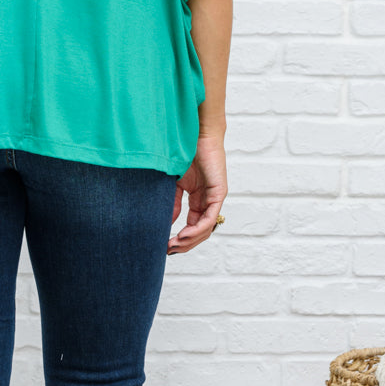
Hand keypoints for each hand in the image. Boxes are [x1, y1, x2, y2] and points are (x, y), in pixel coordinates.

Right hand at [168, 132, 227, 255]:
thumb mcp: (174, 184)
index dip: (181, 239)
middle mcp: (209, 202)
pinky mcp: (219, 193)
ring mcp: (215, 198)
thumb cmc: (184, 153)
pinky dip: (197, 229)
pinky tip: (183, 235)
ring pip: (206, 229)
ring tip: (174, 245)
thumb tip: (168, 224)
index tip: (165, 247)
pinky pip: (210, 218)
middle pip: (201, 232)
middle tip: (168, 251)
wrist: (195, 134)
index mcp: (199, 200)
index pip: (192, 227)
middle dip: (185, 244)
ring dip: (190, 241)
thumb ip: (173, 203)